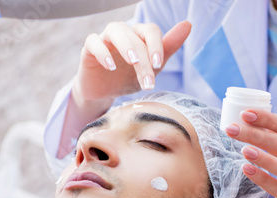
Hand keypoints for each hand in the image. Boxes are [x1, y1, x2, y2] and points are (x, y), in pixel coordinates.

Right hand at [74, 20, 191, 104]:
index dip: (156, 45)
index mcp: (140, 35)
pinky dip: (102, 52)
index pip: (151, 30)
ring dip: (126, 46)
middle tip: (148, 80)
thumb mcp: (152, 66)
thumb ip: (169, 46)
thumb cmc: (129, 77)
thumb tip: (187, 24)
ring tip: (133, 62)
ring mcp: (105, 38)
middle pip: (135, 36)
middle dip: (144, 59)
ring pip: (115, 30)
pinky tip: (111, 66)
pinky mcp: (89, 49)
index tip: (158, 65)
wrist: (105, 93)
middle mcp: (124, 33)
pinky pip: (93, 42)